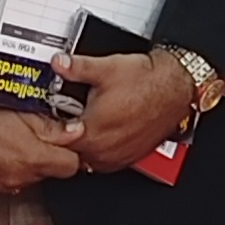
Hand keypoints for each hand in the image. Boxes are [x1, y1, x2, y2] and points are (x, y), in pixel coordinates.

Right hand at [0, 90, 84, 196]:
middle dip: (47, 157)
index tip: (64, 141)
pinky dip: (3, 171)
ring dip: (24, 164)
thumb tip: (74, 132)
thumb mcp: (17, 109)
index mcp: (32, 157)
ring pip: (27, 178)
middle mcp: (19, 177)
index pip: (71, 166)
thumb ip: (50, 125)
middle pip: (49, 173)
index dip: (70, 151)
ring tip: (9, 143)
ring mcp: (0, 187)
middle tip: (34, 138)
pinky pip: (3, 184)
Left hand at [56, 49, 198, 172]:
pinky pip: (104, 161)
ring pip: (86, 158)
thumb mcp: (106, 68)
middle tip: (67, 116)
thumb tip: (58, 63)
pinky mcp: (129, 158)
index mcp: (91, 132)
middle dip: (65, 135)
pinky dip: (99, 149)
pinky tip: (102, 131)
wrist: (176, 88)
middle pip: (69, 152)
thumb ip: (76, 67)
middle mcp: (103, 150)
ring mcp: (117, 157)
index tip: (47, 116)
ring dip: (82, 144)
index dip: (49, 127)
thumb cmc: (148, 82)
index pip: (55, 140)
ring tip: (85, 123)